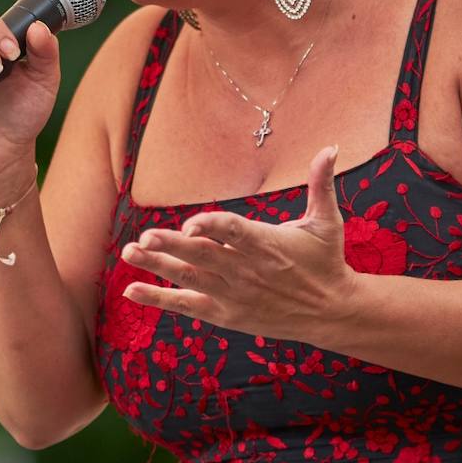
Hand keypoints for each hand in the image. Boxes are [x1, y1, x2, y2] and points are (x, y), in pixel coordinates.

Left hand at [119, 145, 360, 342]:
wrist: (332, 312)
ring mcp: (233, 295)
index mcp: (266, 245)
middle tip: (143, 237)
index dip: (210, 226)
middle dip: (172, 246)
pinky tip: (131, 290)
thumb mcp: (326, 222)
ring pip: (189, 278)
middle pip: (203, 256)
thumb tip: (330, 147)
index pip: (233, 233)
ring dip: (157, 265)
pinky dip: (159, 298)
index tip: (189, 223)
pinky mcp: (226, 315)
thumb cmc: (326, 261)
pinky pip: (187, 305)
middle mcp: (246, 271)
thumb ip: (321, 184)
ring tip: (129, 252)